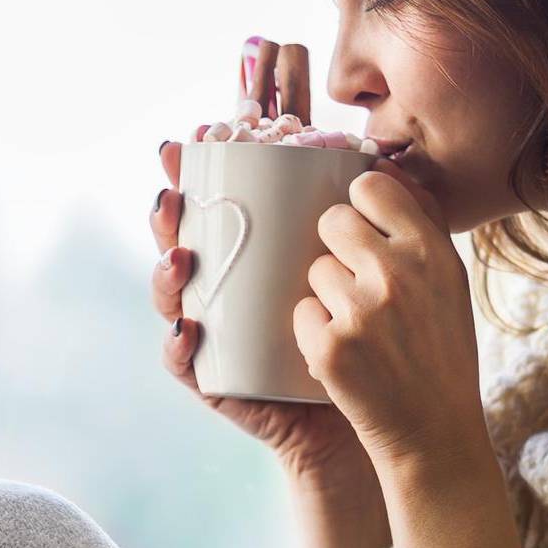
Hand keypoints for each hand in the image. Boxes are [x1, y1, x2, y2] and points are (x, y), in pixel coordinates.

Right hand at [153, 36, 378, 494]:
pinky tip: (187, 328)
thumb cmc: (377, 339)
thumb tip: (381, 159)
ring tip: (180, 254)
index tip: (201, 130)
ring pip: (174, 293)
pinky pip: (182, 359)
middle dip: (170, 208)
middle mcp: (228, 284)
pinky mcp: (213, 376)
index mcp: (261, 252)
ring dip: (166, 270)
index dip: (206, 165)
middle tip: (172, 186)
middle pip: (186, 237)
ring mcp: (215, 329)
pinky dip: (178, 344)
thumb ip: (374, 221)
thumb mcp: (375, 269)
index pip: (226, 200)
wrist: (376, 417)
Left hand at [296, 157, 486, 480]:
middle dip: (334, 247)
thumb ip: (417, 223)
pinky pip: (301, 314)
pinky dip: (315, 334)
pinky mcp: (330, 348)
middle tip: (357, 283)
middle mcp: (399, 274)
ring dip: (327, 295)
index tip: (364, 228)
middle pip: (332, 222)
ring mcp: (362, 311)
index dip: (359, 204)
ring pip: (313, 271)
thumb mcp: (448, 281)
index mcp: (432, 250)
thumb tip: (379, 167)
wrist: (434, 430)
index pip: (371, 187)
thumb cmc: (439, 349)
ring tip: (362, 328)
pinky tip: (348, 355)